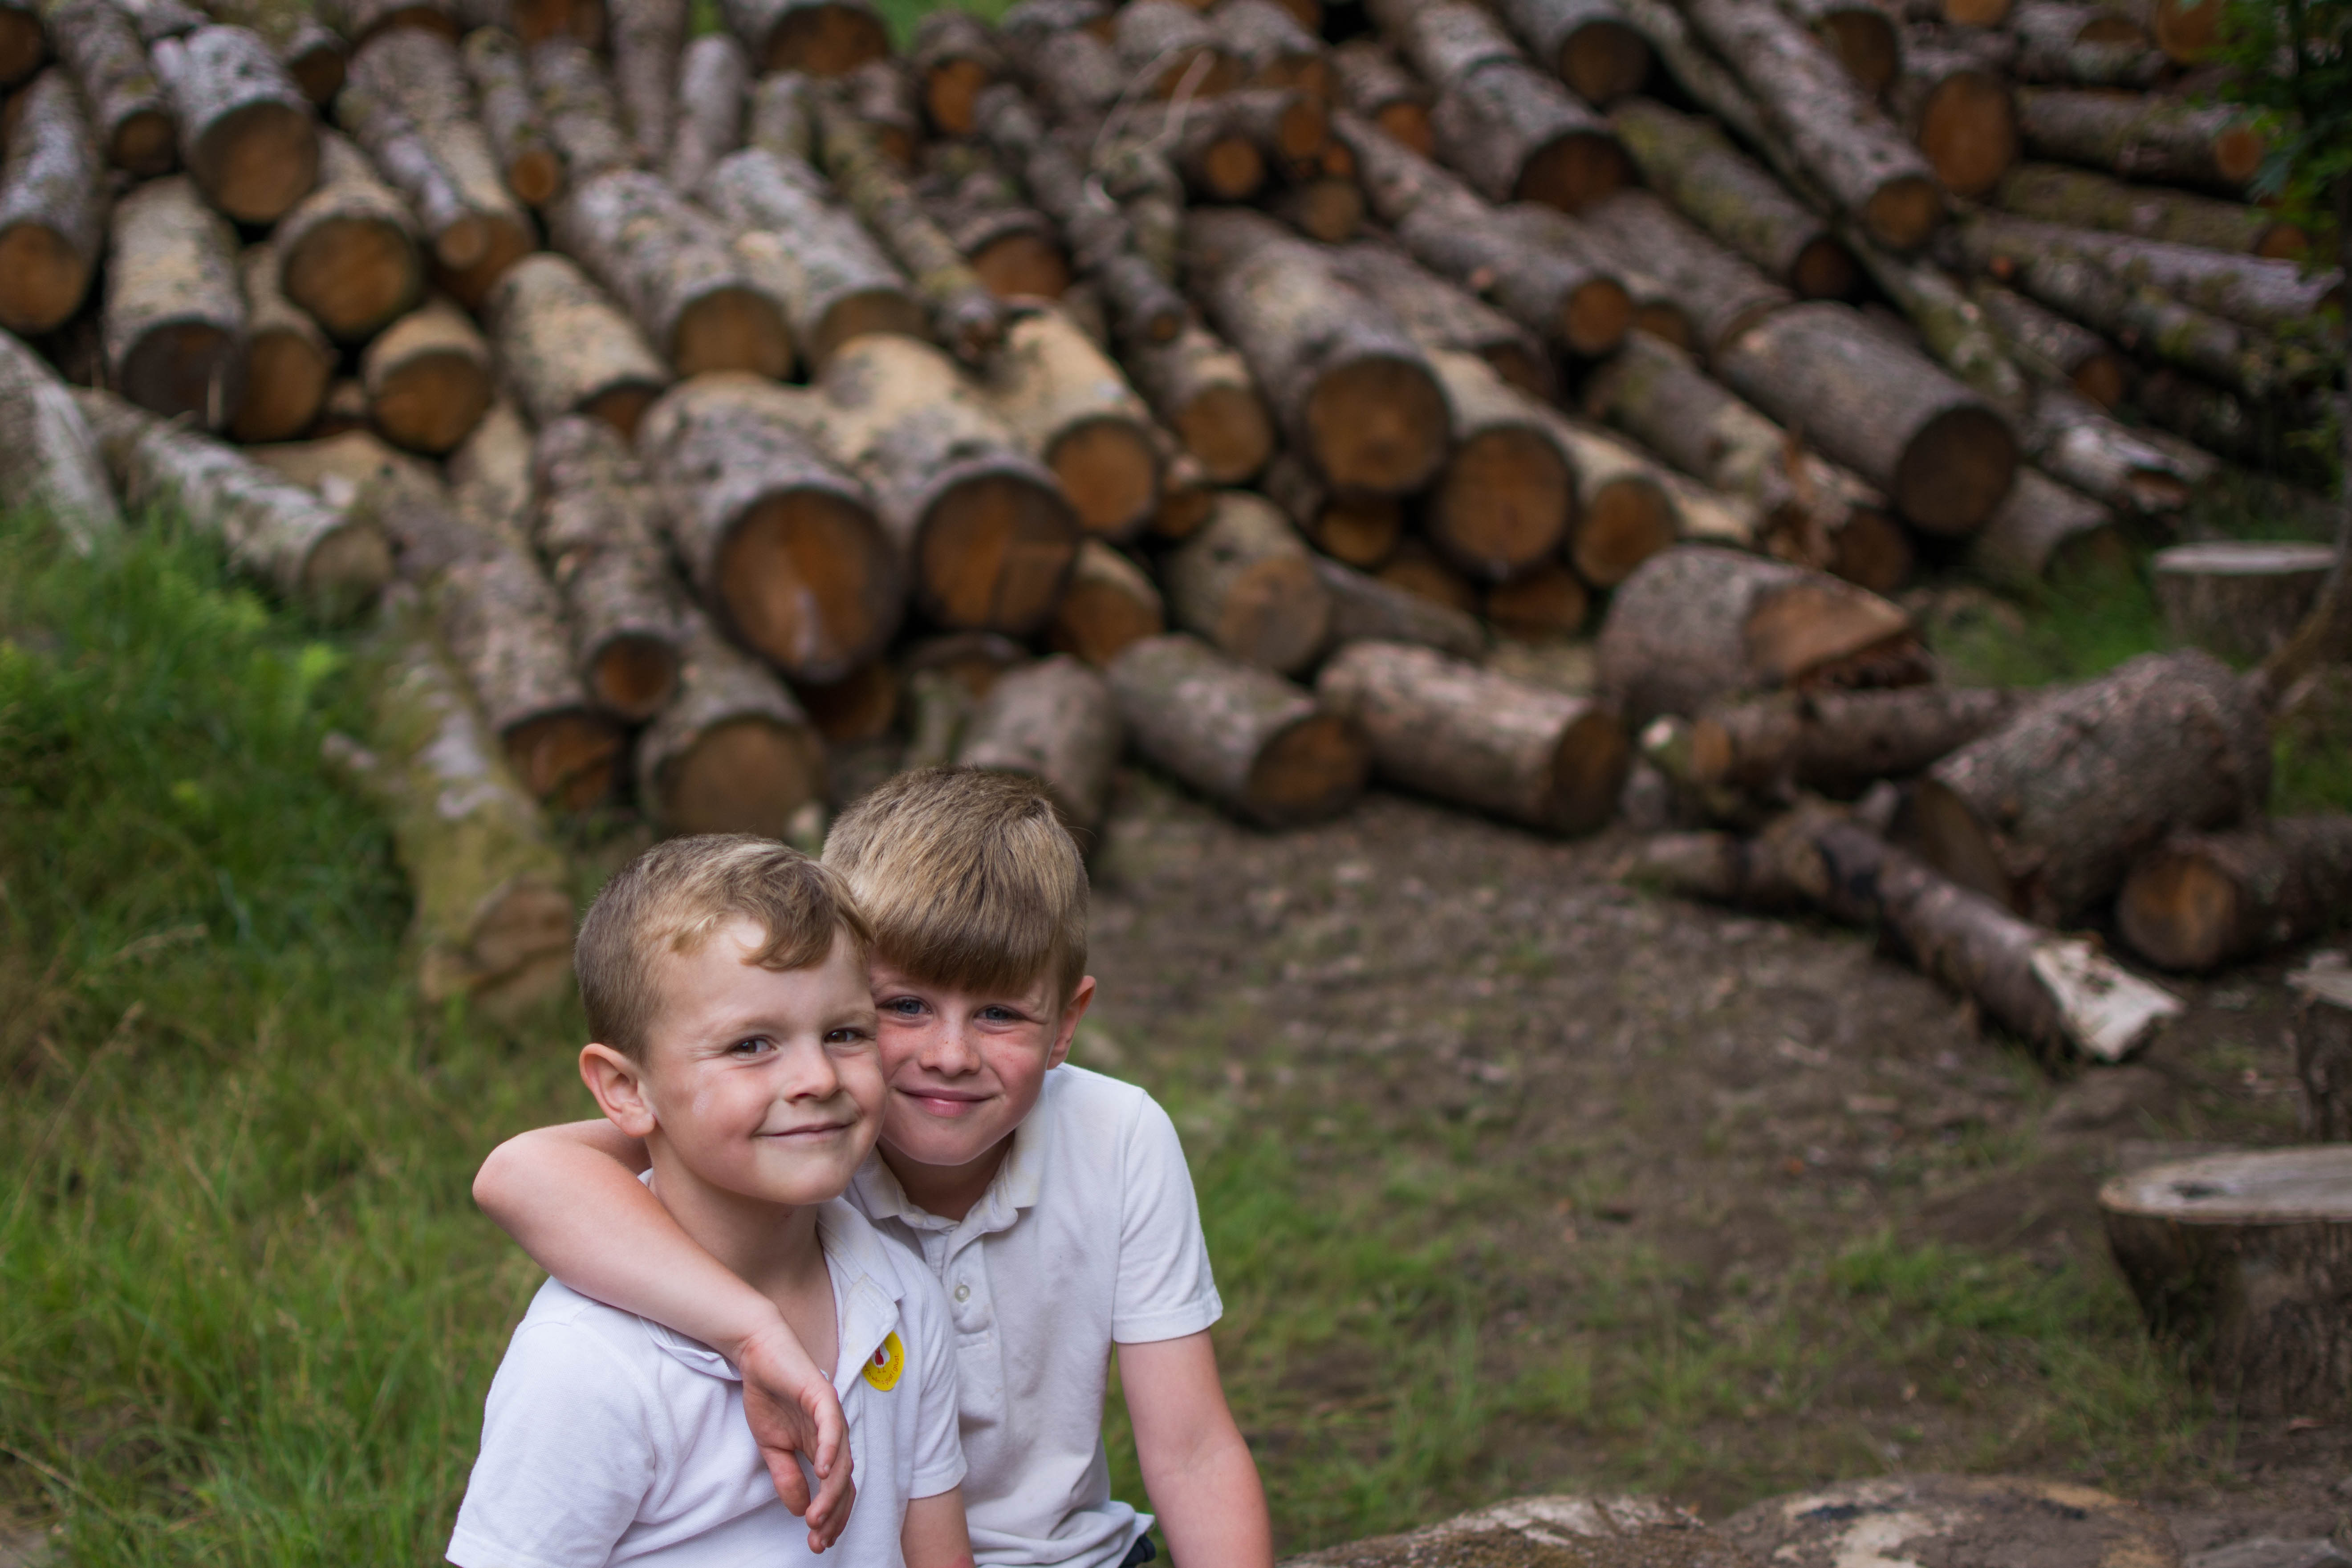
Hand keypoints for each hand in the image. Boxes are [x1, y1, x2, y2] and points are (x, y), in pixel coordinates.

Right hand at [736, 1319, 855, 1549]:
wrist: (758, 1355)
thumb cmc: (768, 1396)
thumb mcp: (771, 1447)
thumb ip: (787, 1476)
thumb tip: (800, 1509)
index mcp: (823, 1447)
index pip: (837, 1489)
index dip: (832, 1517)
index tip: (818, 1543)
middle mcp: (834, 1434)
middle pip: (845, 1481)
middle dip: (834, 1514)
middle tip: (818, 1539)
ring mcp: (832, 1415)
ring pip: (842, 1460)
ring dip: (831, 1492)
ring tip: (816, 1517)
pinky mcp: (823, 1396)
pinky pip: (833, 1426)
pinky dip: (831, 1450)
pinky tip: (823, 1472)